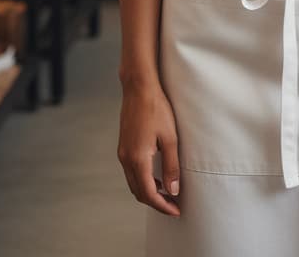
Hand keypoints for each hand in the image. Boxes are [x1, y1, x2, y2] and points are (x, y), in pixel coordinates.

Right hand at [118, 82, 181, 216]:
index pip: (148, 193)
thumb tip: (173, 190)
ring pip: (134, 183)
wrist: (139, 88)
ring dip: (149, 191)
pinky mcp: (123, 146)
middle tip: (173, 205)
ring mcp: (122, 152)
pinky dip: (143, 180)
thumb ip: (172, 166)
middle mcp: (126, 159)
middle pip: (139, 192)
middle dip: (156, 202)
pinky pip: (131, 172)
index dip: (162, 206)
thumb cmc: (157, 109)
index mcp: (137, 158)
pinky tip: (156, 176)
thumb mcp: (170, 138)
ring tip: (167, 193)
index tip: (176, 210)